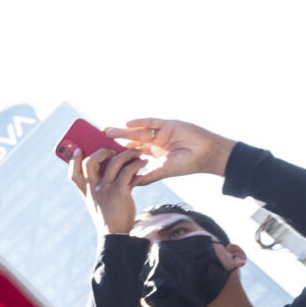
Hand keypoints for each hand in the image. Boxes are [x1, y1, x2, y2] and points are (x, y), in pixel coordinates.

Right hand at [69, 146, 145, 236]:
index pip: (74, 174)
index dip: (74, 160)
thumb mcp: (102, 202)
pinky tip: (144, 162)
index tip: (79, 150)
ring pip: (113, 162)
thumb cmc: (111, 218)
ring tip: (137, 151)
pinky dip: (138, 164)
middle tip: (113, 151)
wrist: (116, 235)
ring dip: (127, 153)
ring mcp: (105, 189)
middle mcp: (93, 189)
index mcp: (87, 192)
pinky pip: (128, 171)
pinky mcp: (119, 191)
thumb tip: (119, 166)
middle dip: (101, 151)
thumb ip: (105, 185)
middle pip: (90, 162)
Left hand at [113, 118, 235, 184]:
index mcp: (152, 155)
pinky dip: (141, 122)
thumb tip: (129, 184)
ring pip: (138, 131)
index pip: (132, 153)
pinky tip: (128, 123)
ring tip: (107, 131)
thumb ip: (147, 176)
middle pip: (131, 141)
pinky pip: (152, 122)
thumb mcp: (163, 171)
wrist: (206, 154)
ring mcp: (161, 133)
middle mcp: (154, 143)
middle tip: (99, 140)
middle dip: (116, 140)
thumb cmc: (187, 164)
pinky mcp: (168, 124)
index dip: (118, 153)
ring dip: (123, 131)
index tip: (102, 156)